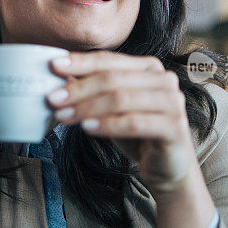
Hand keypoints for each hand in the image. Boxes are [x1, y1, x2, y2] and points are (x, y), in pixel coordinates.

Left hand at [46, 51, 196, 194]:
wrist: (167, 168)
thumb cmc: (137, 134)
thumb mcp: (110, 108)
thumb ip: (90, 89)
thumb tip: (58, 74)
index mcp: (149, 68)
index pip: (109, 60)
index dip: (80, 62)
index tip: (52, 66)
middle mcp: (164, 80)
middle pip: (113, 79)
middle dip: (78, 89)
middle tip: (52, 99)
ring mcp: (173, 102)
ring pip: (121, 99)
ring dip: (87, 108)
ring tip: (63, 116)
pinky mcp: (175, 127)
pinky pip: (134, 123)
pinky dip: (107, 125)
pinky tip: (87, 128)